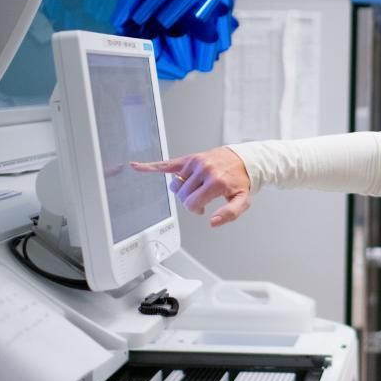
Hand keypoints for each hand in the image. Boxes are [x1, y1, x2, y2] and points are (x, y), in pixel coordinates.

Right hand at [130, 147, 251, 226]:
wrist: (244, 159)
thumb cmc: (241, 180)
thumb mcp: (242, 200)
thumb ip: (229, 214)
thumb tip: (212, 222)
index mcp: (215, 182)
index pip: (191, 203)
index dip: (195, 209)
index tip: (203, 208)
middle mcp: (204, 170)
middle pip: (182, 195)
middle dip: (189, 200)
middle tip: (202, 198)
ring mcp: (195, 163)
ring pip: (176, 184)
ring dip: (182, 190)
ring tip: (196, 188)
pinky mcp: (190, 158)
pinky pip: (167, 164)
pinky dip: (150, 166)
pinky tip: (136, 166)